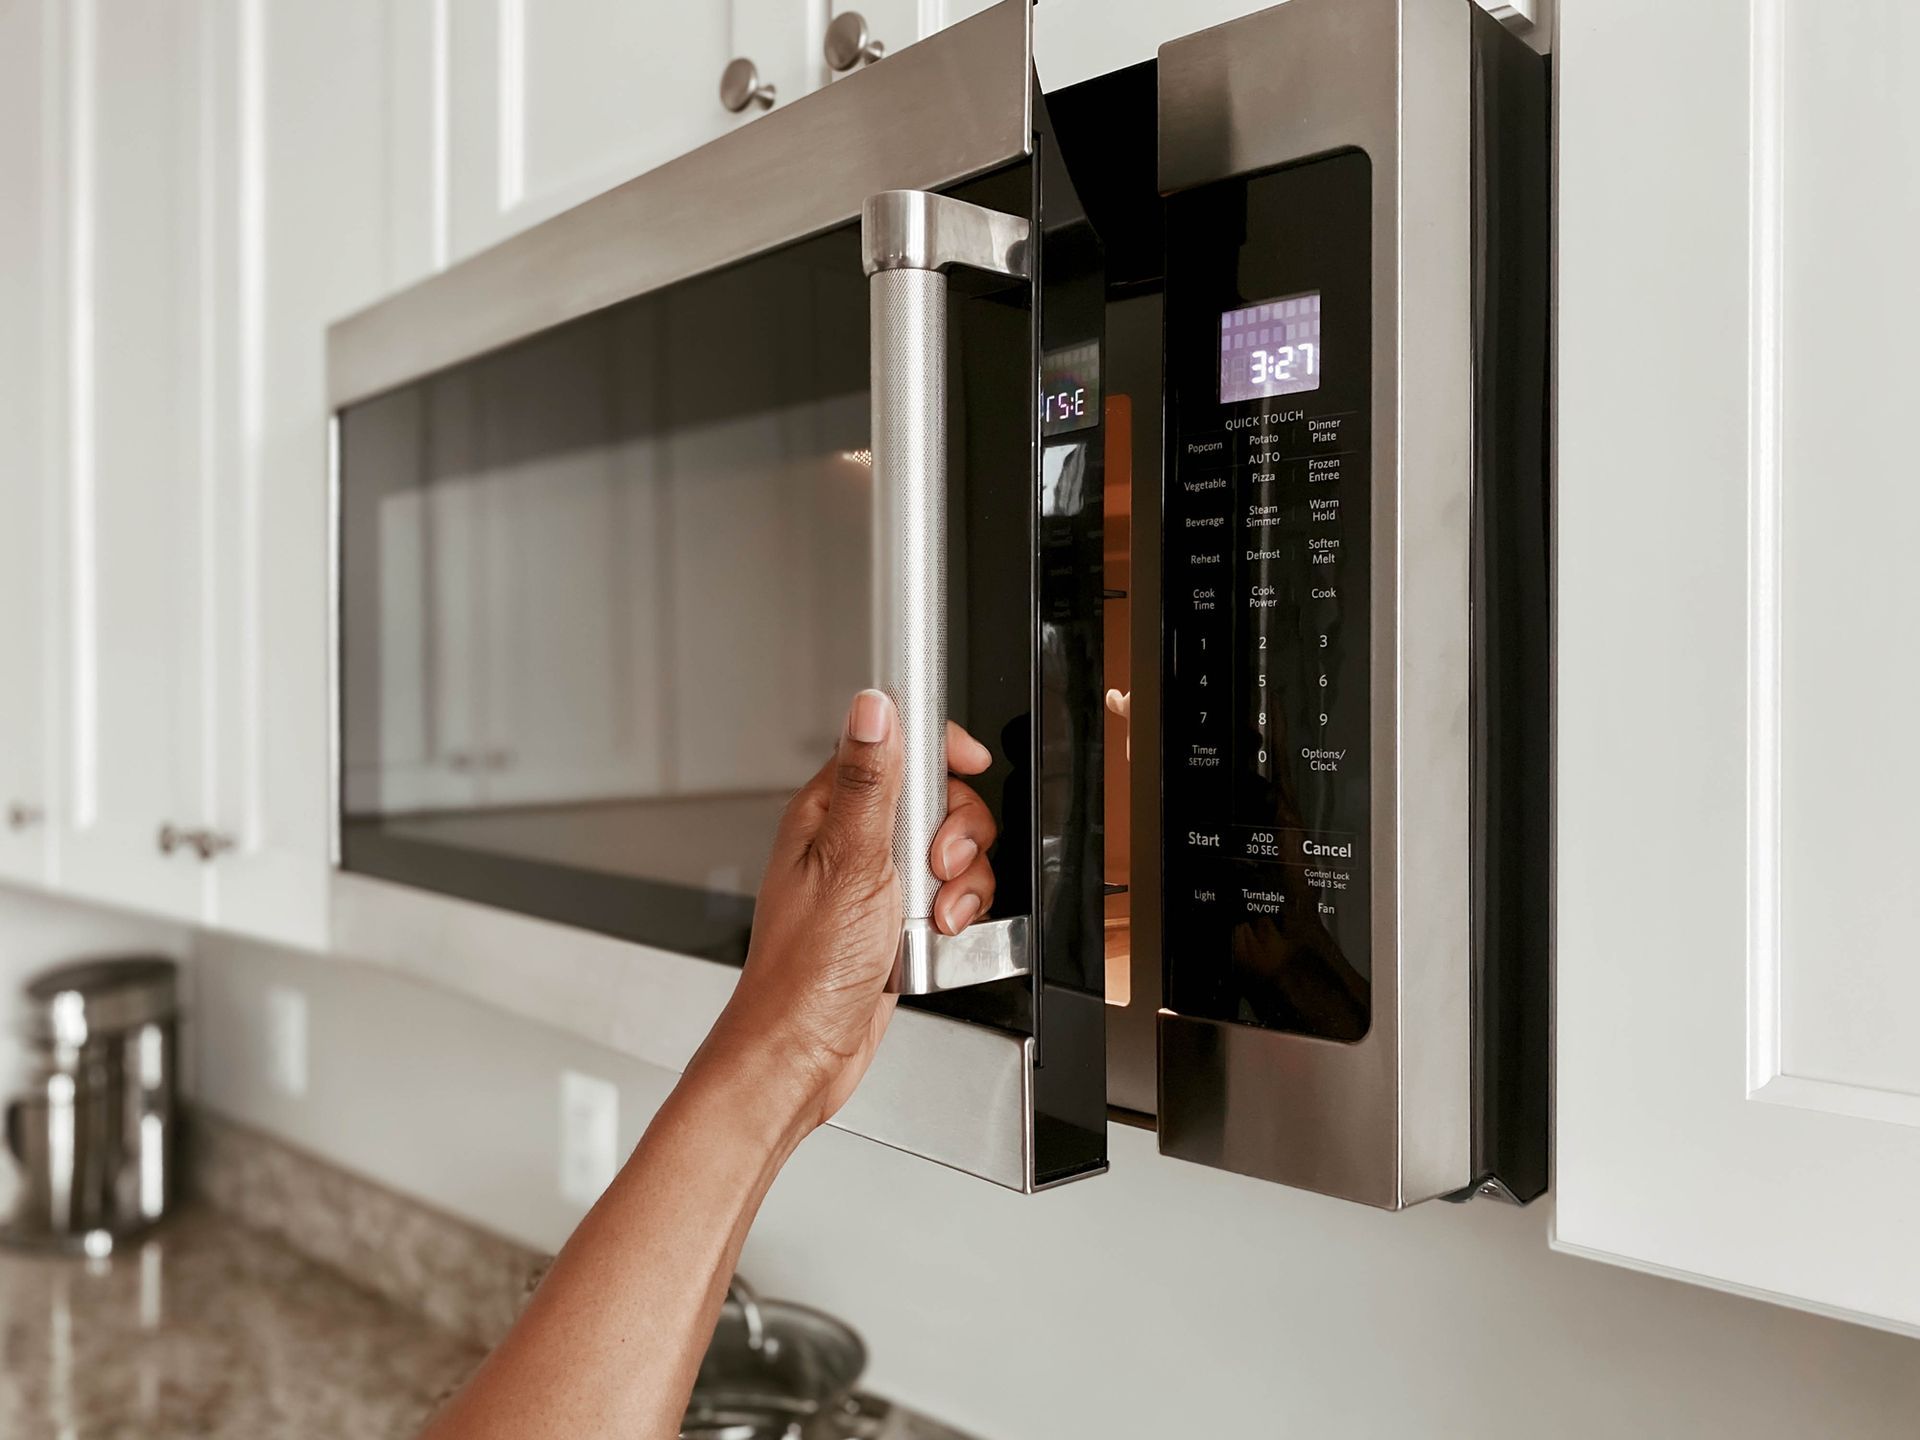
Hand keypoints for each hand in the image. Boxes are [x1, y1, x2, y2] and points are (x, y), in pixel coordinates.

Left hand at [697, 690, 997, 1136]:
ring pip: (949, 851)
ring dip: (959, 882)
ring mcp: (873, 883)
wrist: (803, 1053)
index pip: (891, 747)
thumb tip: (873, 706)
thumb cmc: (805, 970)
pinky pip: (947, 897)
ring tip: (932, 913)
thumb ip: (868, 781)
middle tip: (936, 866)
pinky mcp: (894, 921)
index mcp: (826, 813)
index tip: (970, 763)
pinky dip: (955, 914)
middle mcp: (849, 843)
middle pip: (935, 799)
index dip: (937, 749)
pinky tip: (936, 936)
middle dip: (956, 832)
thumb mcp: (848, 862)